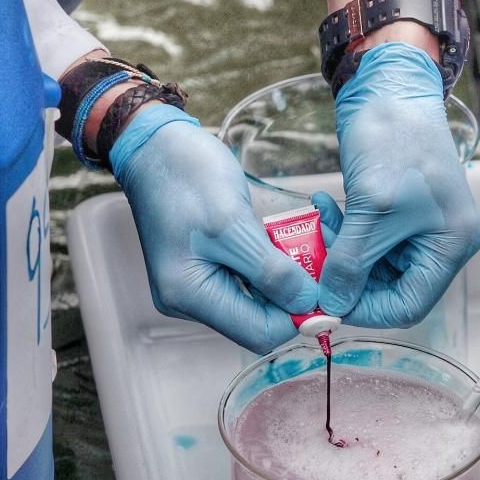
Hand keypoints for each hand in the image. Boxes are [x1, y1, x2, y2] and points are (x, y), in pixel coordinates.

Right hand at [109, 105, 317, 352]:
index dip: (297, 315)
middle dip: (293, 296)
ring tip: (303, 245)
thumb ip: (272, 271)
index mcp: (189, 295)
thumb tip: (308, 304)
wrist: (155, 146)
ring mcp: (197, 286)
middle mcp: (190, 301)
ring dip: (285, 280)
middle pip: (259, 321)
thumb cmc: (186, 177)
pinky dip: (271, 267)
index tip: (325, 285)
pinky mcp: (206, 269)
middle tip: (318, 260)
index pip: (259, 333)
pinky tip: (283, 242)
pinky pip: (248, 282)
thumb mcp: (234, 224)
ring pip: (257, 301)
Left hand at [316, 42, 479, 327]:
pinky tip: (324, 206)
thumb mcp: (372, 207)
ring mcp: (416, 229)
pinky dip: (340, 232)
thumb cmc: (395, 138)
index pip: (408, 305)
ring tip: (319, 222)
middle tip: (313, 262)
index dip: (364, 309)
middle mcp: (440, 243)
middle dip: (347, 278)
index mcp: (452, 245)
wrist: (390, 84)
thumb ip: (351, 261)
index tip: (325, 299)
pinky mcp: (393, 213)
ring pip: (370, 268)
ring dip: (338, 253)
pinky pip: (363, 241)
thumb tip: (330, 304)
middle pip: (388, 290)